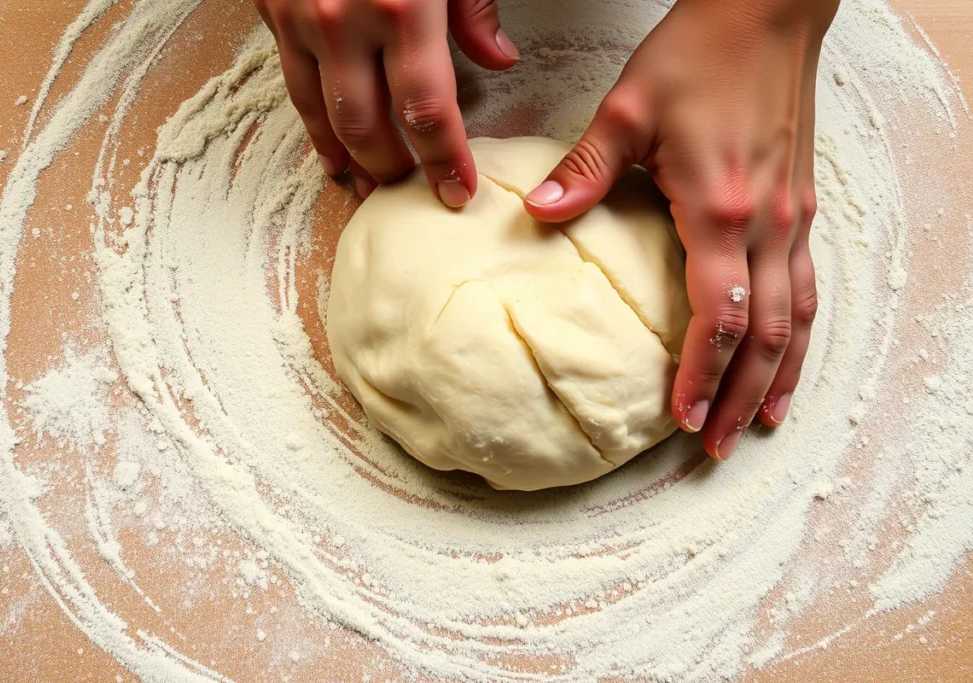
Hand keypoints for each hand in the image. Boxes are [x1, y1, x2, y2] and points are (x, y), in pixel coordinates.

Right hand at [254, 0, 519, 205]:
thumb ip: (473, 5)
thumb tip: (499, 60)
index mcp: (401, 6)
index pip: (428, 111)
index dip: (445, 161)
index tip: (459, 192)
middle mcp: (344, 21)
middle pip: (370, 127)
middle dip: (396, 169)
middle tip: (417, 191)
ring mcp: (300, 20)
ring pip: (323, 117)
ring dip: (351, 161)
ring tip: (372, 188)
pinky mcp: (271, 12)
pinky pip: (292, 87)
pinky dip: (313, 128)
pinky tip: (330, 152)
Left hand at [524, 0, 839, 459]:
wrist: (765, 12)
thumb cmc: (700, 53)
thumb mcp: (627, 107)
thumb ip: (585, 168)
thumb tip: (538, 211)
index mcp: (721, 209)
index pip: (717, 317)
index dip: (700, 375)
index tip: (679, 418)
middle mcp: (768, 225)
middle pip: (764, 337)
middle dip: (739, 397)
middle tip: (715, 447)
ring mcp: (793, 219)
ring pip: (796, 320)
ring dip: (777, 378)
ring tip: (758, 424)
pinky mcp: (802, 207)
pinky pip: (808, 288)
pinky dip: (800, 335)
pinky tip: (789, 359)